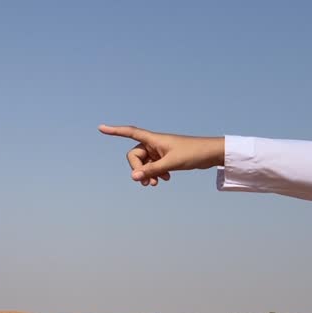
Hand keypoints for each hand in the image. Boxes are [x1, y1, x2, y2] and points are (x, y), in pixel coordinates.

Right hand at [98, 125, 224, 186]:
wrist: (211, 154)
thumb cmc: (193, 153)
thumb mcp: (171, 164)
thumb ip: (151, 170)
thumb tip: (133, 177)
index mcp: (153, 139)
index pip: (130, 132)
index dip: (115, 131)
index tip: (100, 128)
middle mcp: (154, 143)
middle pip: (135, 155)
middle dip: (138, 169)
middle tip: (147, 182)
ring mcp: (160, 151)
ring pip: (144, 163)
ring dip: (147, 173)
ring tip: (155, 184)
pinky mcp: (166, 157)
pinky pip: (154, 166)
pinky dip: (156, 173)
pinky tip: (165, 179)